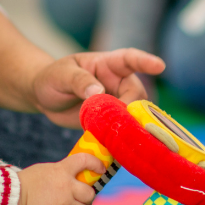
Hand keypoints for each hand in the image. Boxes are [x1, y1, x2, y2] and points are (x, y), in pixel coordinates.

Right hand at [12, 152, 103, 204]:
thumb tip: (73, 179)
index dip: (96, 164)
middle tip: (79, 201)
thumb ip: (61, 173)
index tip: (101, 170)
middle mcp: (67, 187)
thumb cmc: (25, 183)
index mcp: (63, 170)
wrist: (10, 199)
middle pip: (90, 194)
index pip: (86, 160)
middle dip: (86, 199)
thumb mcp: (45, 170)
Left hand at [31, 49, 165, 125]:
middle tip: (118, 119)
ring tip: (114, 134)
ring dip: (127, 124)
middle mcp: (116, 82)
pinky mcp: (110, 120)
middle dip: (131, 107)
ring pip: (134, 114)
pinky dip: (120, 137)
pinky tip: (114, 145)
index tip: (160, 66)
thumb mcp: (62, 75)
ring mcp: (115, 102)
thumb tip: (98, 92)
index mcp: (107, 64)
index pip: (129, 59)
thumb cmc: (53, 78)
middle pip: (137, 94)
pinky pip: (122, 128)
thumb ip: (79, 81)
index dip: (146, 62)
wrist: (44, 98)